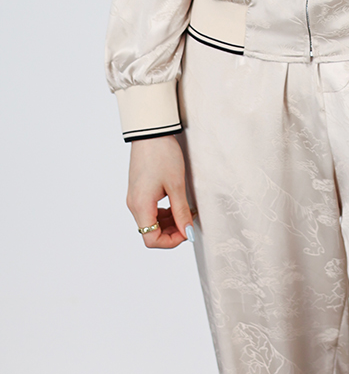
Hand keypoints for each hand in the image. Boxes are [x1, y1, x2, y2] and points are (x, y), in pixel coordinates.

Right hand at [126, 134, 193, 248]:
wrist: (151, 132)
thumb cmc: (163, 155)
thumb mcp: (176, 185)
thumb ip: (182, 212)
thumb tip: (187, 232)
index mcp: (140, 206)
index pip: (151, 240)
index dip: (171, 241)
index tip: (187, 231)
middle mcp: (134, 205)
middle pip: (150, 232)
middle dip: (172, 232)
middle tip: (189, 220)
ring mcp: (134, 197)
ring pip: (151, 222)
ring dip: (169, 222)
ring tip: (186, 211)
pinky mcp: (138, 190)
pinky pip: (149, 210)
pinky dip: (163, 212)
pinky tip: (176, 203)